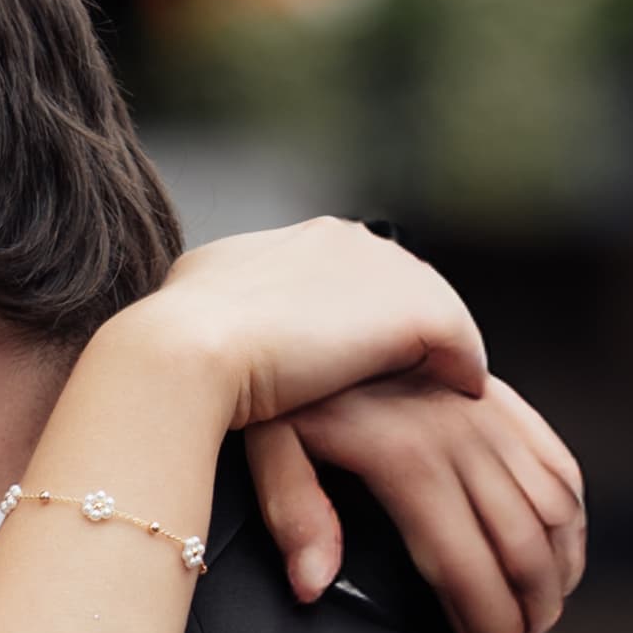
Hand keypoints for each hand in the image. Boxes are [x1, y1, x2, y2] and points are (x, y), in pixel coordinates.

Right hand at [151, 218, 485, 431]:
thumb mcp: (193, 313)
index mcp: (289, 240)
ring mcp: (378, 269)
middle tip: (422, 371)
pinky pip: (457, 340)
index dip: (358, 312)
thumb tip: (214, 331)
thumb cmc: (169, 348)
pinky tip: (462, 393)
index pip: (346, 270)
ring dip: (438, 346)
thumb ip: (224, 313)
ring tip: (446, 385)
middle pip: (396, 281)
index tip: (362, 350)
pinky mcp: (411, 310)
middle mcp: (340, 239)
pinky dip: (463, 366)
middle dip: (405, 325)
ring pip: (431, 306)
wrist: (181, 355)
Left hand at [254, 372, 587, 632]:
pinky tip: (557, 552)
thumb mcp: (267, 445)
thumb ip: (293, 516)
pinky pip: (559, 467)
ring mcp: (489, 416)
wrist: (305, 306)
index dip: (485, 623)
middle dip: (528, 613)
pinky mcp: (502, 401)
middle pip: (523, 549)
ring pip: (556, 511)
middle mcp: (462, 437)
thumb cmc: (283, 382)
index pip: (467, 566)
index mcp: (408, 460)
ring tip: (539, 611)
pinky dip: (570, 518)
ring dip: (558, 572)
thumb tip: (314, 583)